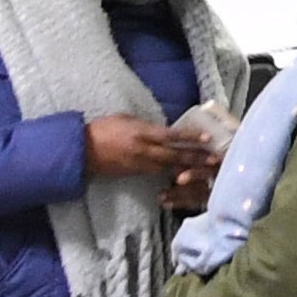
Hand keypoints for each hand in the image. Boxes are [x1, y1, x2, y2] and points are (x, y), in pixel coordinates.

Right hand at [83, 112, 197, 182]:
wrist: (81, 150)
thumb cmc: (103, 129)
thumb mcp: (126, 119)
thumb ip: (148, 126)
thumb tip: (165, 129)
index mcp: (141, 132)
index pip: (171, 135)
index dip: (191, 136)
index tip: (208, 138)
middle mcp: (143, 149)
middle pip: (174, 154)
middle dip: (196, 158)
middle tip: (215, 160)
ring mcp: (139, 163)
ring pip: (168, 167)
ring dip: (188, 168)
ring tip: (206, 170)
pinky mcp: (134, 173)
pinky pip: (157, 174)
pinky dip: (171, 175)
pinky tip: (184, 177)